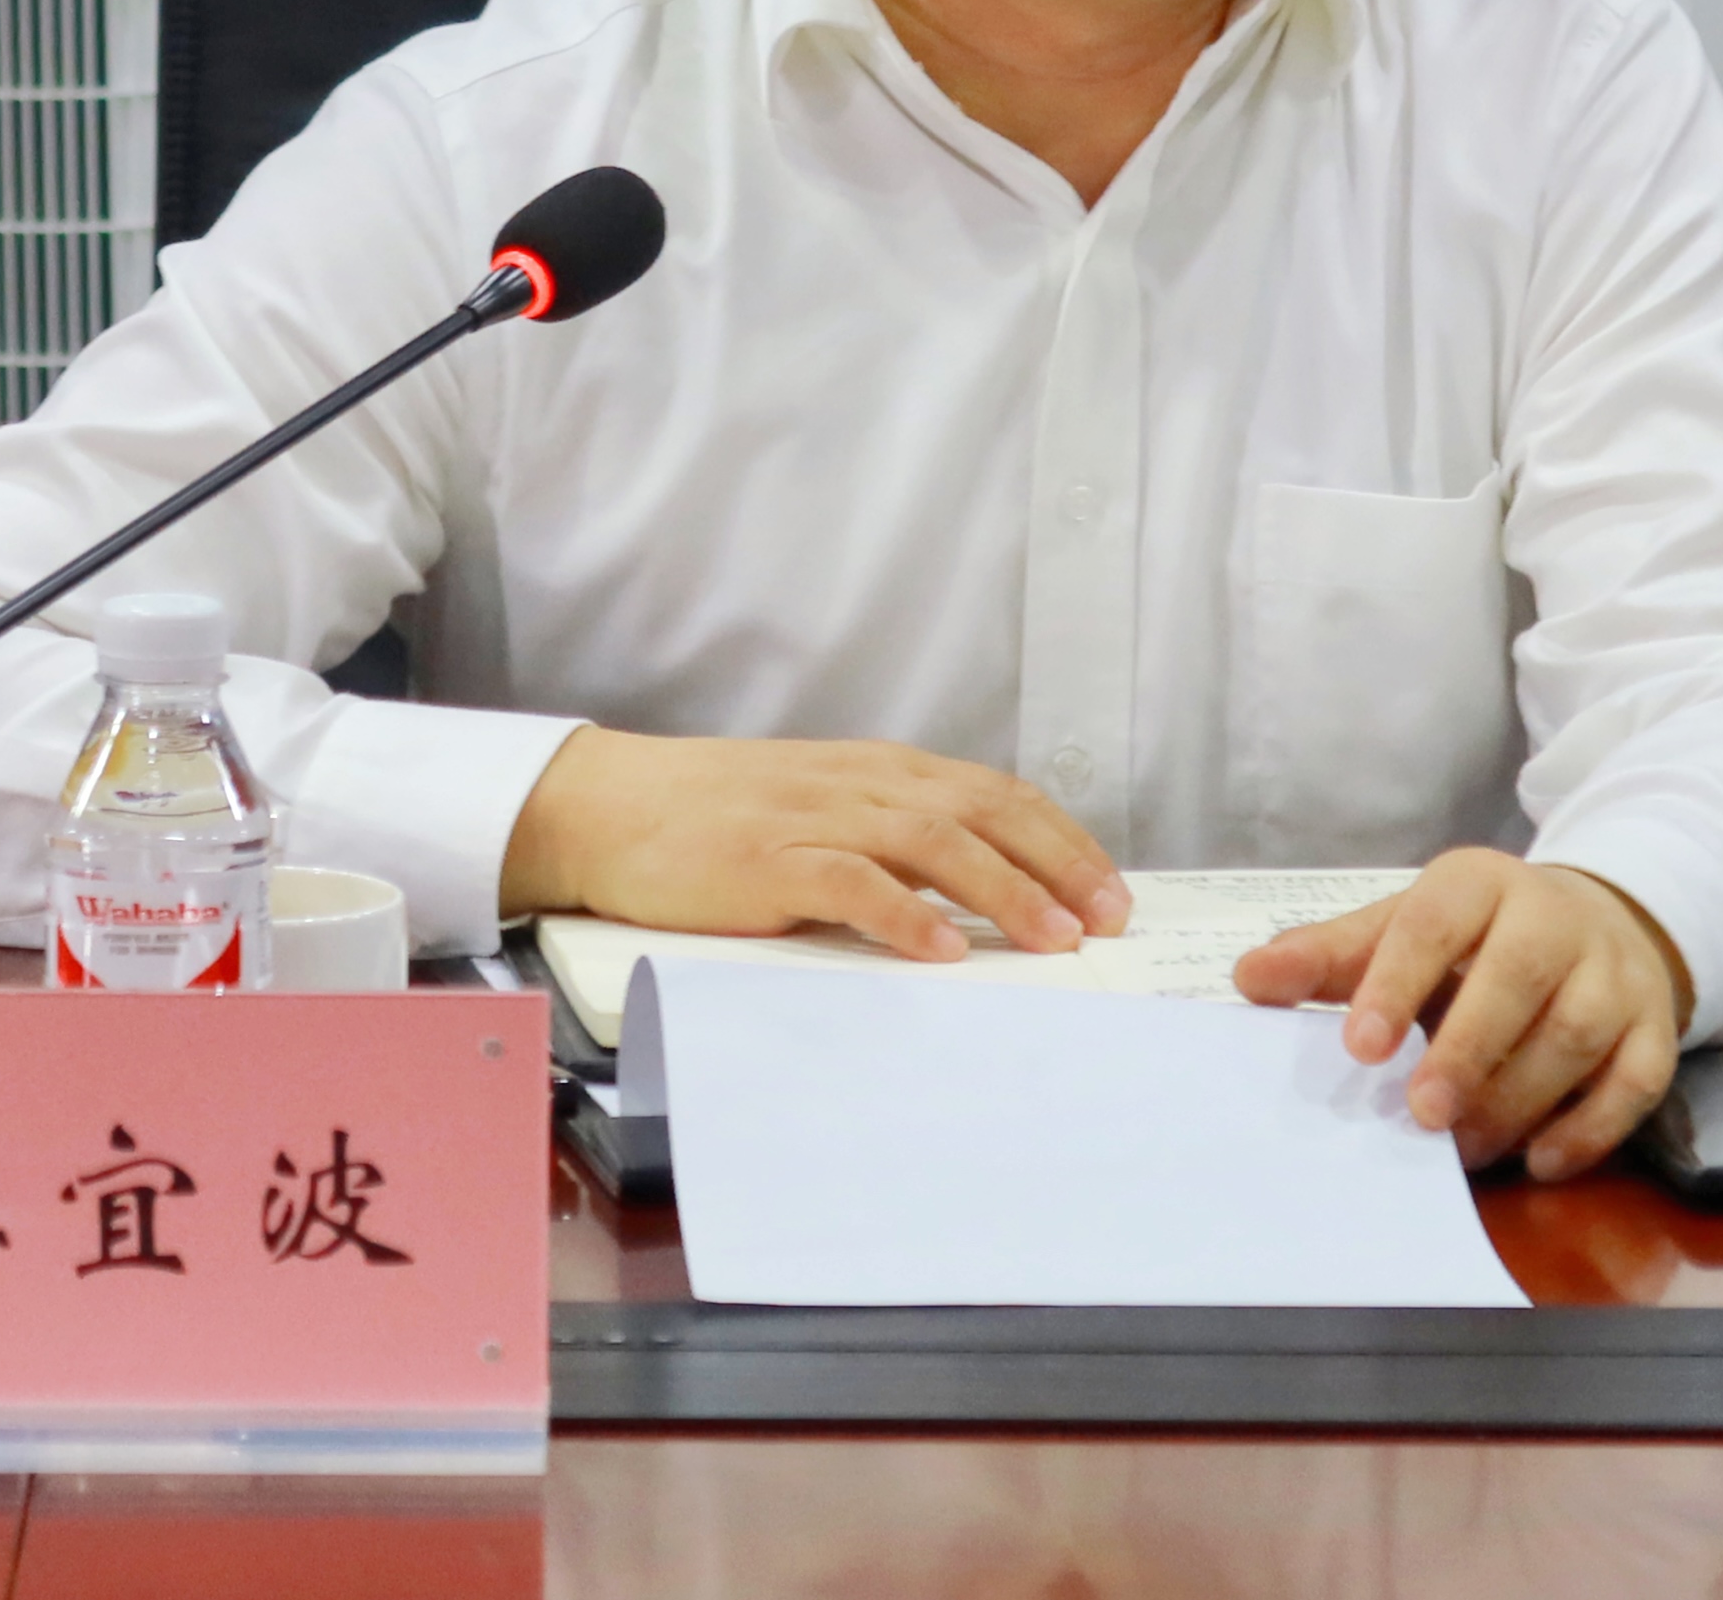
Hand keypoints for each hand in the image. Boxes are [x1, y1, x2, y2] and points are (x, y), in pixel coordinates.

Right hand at [499, 727, 1131, 962]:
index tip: (1111, 890)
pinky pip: (850, 884)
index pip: (994, 795)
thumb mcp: (820, 808)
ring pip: (933, 845)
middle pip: (983, 813)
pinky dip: (903, 916)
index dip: (1060, 839)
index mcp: (879, 771)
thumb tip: (979, 888)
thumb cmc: (717, 817)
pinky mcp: (768, 861)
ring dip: (1002, 892)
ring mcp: (814, 819)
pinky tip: (942, 951)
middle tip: (1108, 920)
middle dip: (1057, 865)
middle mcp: (859, 785)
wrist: (612, 805)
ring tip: (1052, 939)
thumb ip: (890, 836)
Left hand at [1233, 848, 1691, 1180]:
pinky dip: (1588, 1129)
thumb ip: (1329, 957)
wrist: (1596, 921)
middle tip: (1419, 1113)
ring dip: (1517, 1100)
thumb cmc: (1476, 937)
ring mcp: (1614, 972)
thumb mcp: (1401, 927)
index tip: (1359, 1047)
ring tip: (1461, 1148)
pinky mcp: (1654, 1028)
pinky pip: (1635, 1083)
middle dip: (1468, 1050)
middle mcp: (1556, 917)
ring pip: (1576, 1035)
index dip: (1396, 983)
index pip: (1435, 923)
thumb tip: (1248, 982)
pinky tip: (1538, 1159)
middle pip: (1520, 976)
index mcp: (1480, 884)